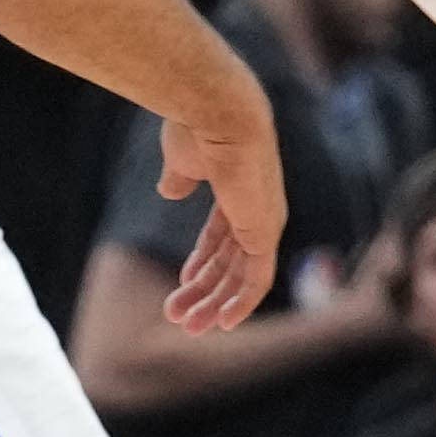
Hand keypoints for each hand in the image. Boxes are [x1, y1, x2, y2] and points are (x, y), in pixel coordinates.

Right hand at [148, 76, 289, 329]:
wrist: (216, 111)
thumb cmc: (196, 126)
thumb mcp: (182, 158)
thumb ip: (180, 176)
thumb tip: (170, 189)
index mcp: (238, 188)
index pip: (223, 234)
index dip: (202, 261)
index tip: (182, 282)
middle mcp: (257, 207)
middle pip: (231, 259)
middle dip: (204, 289)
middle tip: (179, 316)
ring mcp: (264, 220)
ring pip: (240, 274)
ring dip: (213, 302)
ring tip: (186, 325)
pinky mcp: (265, 232)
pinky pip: (258, 278)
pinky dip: (242, 302)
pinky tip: (223, 322)